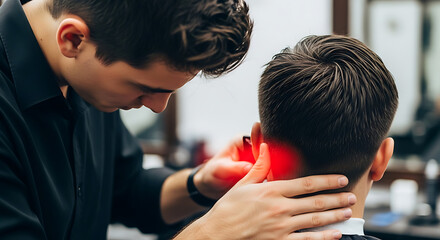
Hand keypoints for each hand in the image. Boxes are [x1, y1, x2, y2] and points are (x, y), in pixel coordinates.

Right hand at [179, 143, 355, 239]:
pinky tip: (336, 234)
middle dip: (336, 198)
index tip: (341, 179)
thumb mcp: (242, 185)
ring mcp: (280, 228)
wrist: (216, 235)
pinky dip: (324, 237)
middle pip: (315, 202)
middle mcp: (279, 208)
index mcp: (271, 191)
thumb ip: (259, 167)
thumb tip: (265, 146)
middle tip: (351, 196)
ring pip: (315, 220)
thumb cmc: (228, 209)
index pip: (306, 184)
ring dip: (334, 216)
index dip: (327, 181)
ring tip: (347, 211)